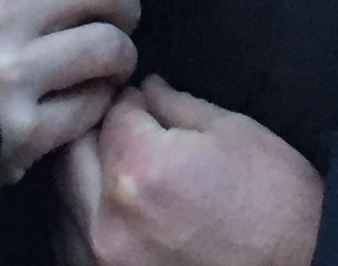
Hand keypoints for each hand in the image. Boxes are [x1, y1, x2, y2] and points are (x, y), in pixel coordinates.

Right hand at [0, 0, 139, 183]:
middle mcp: (3, 10)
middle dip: (127, 4)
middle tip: (120, 19)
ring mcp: (14, 73)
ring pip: (110, 47)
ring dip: (120, 57)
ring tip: (106, 64)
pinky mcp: (23, 131)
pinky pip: (91, 107)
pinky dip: (97, 104)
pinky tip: (81, 101)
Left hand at [59, 75, 322, 265]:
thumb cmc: (275, 206)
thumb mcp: (233, 132)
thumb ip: (174, 104)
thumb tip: (142, 89)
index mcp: (141, 170)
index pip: (113, 110)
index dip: (132, 97)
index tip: (143, 99)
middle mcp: (109, 221)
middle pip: (71, 151)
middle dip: (97, 130)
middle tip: (125, 126)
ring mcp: (101, 264)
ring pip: (61, 200)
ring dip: (83, 174)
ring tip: (119, 169)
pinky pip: (70, 242)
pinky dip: (85, 220)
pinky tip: (117, 212)